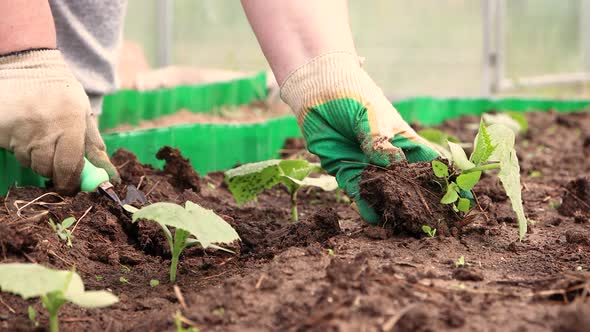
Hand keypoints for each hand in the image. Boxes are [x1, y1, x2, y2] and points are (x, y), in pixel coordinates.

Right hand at [0, 49, 118, 192]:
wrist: (27, 65)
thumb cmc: (61, 91)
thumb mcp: (83, 112)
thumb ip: (92, 142)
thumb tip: (105, 172)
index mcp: (70, 123)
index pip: (69, 165)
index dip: (70, 181)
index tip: (70, 186)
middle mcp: (45, 127)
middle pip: (47, 168)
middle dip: (53, 169)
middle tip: (54, 158)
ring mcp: (20, 128)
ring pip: (29, 161)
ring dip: (36, 157)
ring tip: (39, 135)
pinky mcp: (1, 129)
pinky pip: (12, 150)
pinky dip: (19, 147)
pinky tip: (24, 131)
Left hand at [281, 52, 438, 223]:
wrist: (316, 88)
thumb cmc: (352, 94)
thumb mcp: (370, 115)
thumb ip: (380, 142)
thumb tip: (396, 168)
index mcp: (404, 140)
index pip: (430, 163)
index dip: (445, 180)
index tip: (460, 199)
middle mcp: (388, 156)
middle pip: (408, 184)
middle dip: (420, 202)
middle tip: (431, 223)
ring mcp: (367, 165)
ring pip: (384, 192)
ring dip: (392, 207)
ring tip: (404, 227)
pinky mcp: (345, 170)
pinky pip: (358, 192)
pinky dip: (366, 205)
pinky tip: (374, 218)